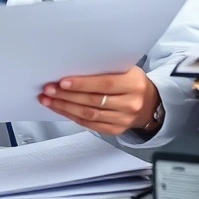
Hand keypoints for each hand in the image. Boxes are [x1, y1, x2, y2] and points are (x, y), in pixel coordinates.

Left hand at [38, 67, 160, 135]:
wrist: (150, 104)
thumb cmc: (132, 82)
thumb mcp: (126, 70)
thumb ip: (105, 69)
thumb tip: (74, 68)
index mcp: (133, 84)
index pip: (104, 84)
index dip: (82, 84)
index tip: (62, 82)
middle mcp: (130, 103)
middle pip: (93, 101)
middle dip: (67, 95)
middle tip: (49, 90)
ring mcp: (124, 120)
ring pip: (89, 115)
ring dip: (65, 107)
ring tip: (48, 100)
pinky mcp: (116, 130)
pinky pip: (90, 125)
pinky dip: (72, 117)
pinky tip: (60, 109)